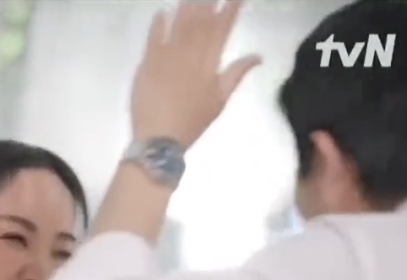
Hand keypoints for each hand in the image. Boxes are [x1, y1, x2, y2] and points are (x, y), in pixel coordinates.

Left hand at [130, 0, 261, 147]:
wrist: (160, 139)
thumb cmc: (192, 122)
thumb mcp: (220, 100)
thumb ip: (237, 73)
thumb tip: (258, 56)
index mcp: (210, 65)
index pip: (222, 30)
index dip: (230, 10)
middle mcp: (190, 56)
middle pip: (201, 22)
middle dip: (208, 3)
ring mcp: (167, 58)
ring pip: (180, 25)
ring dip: (187, 8)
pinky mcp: (147, 63)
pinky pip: (154, 38)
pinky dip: (158, 24)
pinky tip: (162, 12)